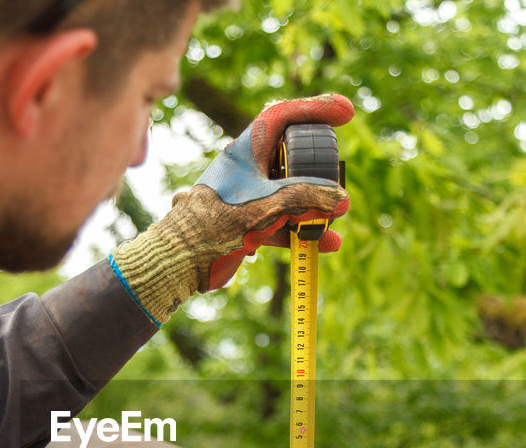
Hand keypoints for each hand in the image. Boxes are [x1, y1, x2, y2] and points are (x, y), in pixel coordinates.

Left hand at [110, 94, 352, 324]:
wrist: (180, 261)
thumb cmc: (214, 224)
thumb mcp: (267, 206)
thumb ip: (305, 198)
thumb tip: (340, 199)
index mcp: (246, 150)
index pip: (284, 116)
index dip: (315, 109)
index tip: (345, 112)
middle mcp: (249, 169)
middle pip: (293, 158)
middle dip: (321, 172)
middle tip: (339, 182)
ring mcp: (249, 196)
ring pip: (291, 194)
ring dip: (315, 208)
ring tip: (337, 221)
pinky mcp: (249, 223)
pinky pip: (284, 221)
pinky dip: (303, 231)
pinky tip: (326, 244)